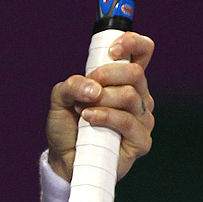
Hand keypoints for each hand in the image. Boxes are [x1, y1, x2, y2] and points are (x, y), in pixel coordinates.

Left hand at [46, 31, 154, 181]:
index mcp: (124, 80)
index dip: (132, 43)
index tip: (112, 50)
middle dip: (106, 75)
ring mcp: (143, 119)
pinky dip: (104, 117)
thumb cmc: (68, 125)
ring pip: (130, 96)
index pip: (143, 51)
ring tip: (82, 110)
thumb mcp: (60, 98)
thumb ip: (71, 85)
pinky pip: (127, 121)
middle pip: (135, 73)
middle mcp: (139, 97)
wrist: (64, 158)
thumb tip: (93, 87)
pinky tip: (89, 119)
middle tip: (87, 88)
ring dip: (100, 100)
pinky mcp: (141, 141)